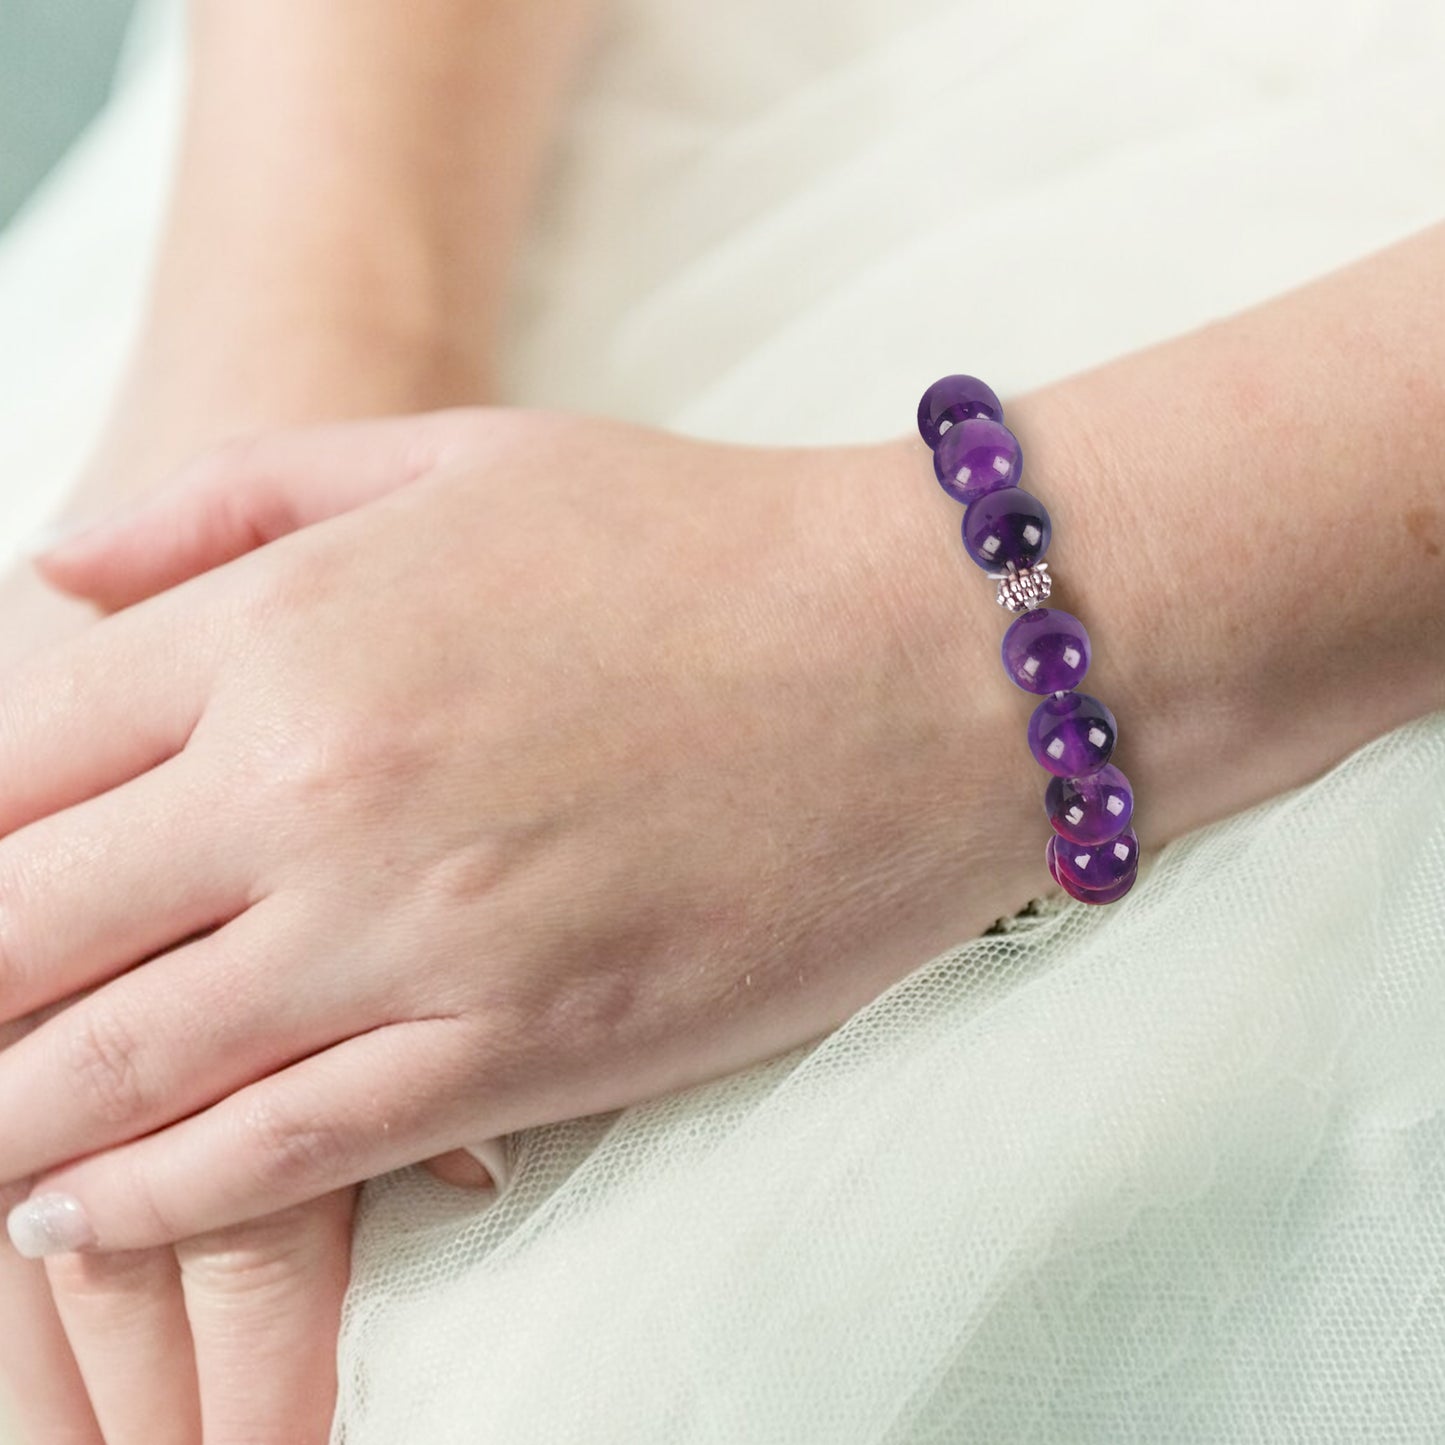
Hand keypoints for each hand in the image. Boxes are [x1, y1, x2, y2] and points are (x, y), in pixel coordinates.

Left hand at [0, 406, 1035, 1258]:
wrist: (934, 658)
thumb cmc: (705, 544)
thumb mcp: (461, 460)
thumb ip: (236, 501)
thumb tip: (51, 571)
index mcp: (296, 629)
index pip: (5, 762)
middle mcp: (323, 787)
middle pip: (14, 930)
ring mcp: (418, 935)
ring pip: (108, 1071)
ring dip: (11, 1115)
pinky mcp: (522, 1052)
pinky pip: (271, 1162)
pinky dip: (143, 1199)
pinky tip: (78, 1202)